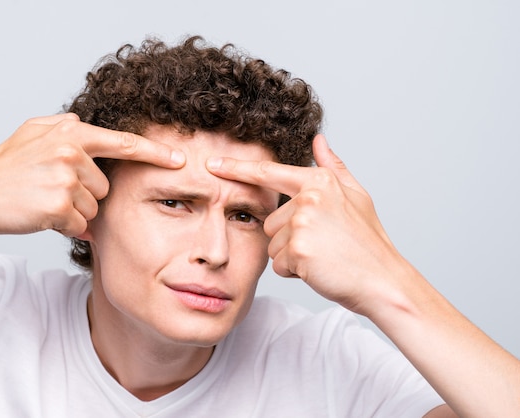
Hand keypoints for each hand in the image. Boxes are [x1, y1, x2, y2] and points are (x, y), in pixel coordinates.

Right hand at [0, 113, 185, 236]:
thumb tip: (84, 124)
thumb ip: (63, 125)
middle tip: (51, 189)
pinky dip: (65, 226)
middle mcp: (71, 153)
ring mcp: (65, 180)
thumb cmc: (3, 166)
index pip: (123, 144)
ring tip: (43, 200)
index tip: (180, 159)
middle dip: (85, 193)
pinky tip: (41, 215)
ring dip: (74, 210)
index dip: (155, 152)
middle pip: (105, 186)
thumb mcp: (31, 132)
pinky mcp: (58, 207)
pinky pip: (79, 224)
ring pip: (93, 207)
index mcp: (70, 133)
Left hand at [207, 134, 404, 314]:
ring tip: (322, 257)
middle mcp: (308, 197)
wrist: (383, 281)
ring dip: (291, 256)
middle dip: (289, 239)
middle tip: (322, 246)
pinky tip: (319, 269)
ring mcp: (302, 222)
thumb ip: (333, 167)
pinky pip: (279, 264)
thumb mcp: (356, 197)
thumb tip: (318, 140)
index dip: (237, 168)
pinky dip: (295, 271)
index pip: (269, 173)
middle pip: (271, 221)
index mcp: (319, 181)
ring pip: (272, 245)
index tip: (211, 163)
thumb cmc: (368, 242)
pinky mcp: (298, 249)